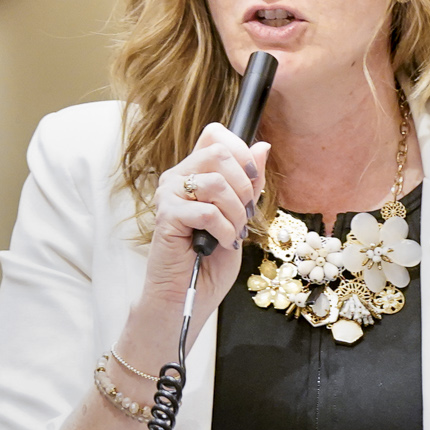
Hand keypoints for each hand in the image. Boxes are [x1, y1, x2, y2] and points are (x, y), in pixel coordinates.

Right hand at [137, 123, 270, 340]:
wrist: (188, 295)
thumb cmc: (211, 260)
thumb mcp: (241, 215)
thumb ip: (249, 183)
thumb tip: (263, 146)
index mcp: (194, 172)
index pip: (214, 134)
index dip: (240, 150)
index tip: (252, 180)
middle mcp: (178, 177)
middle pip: (218, 152)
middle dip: (244, 187)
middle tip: (245, 215)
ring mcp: (169, 195)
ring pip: (217, 182)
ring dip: (236, 214)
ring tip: (231, 234)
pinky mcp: (166, 216)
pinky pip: (207, 211)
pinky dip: (223, 230)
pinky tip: (219, 244)